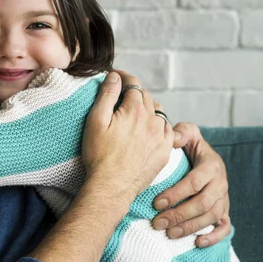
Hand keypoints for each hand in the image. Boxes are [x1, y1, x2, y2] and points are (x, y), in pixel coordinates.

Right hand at [81, 71, 174, 203]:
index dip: (123, 76)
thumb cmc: (99, 155)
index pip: (133, 83)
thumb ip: (107, 95)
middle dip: (133, 92)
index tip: (115, 75)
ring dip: (147, 108)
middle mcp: (153, 120)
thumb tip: (115, 76)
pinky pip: (167, 131)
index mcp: (135, 110)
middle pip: (146, 97)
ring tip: (134, 112)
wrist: (112, 186)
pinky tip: (148, 129)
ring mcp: (161, 137)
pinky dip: (158, 125)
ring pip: (158, 113)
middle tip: (120, 94)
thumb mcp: (96, 120)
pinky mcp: (165, 152)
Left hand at [152, 122, 230, 247]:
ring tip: (169, 234)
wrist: (204, 155)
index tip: (155, 203)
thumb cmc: (189, 145)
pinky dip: (214, 237)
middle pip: (202, 204)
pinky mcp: (225, 211)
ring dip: (190, 227)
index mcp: (212, 165)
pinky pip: (225, 227)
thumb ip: (181, 132)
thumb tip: (172, 138)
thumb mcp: (187, 133)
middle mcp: (221, 183)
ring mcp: (224, 198)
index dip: (175, 194)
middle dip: (179, 215)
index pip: (194, 182)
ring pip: (211, 217)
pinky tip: (197, 243)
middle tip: (157, 223)